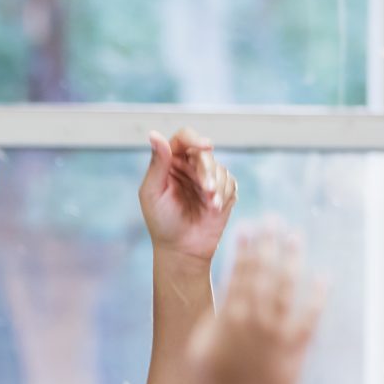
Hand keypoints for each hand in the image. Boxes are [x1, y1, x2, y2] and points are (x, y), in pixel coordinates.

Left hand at [140, 129, 237, 262]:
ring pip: (219, 168)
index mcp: (169, 162)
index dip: (195, 138)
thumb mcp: (153, 192)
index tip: (207, 146)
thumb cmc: (162, 221)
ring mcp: (206, 177)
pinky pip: (230, 182)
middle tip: (206, 191)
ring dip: (217, 186)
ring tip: (210, 205)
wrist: (182, 249)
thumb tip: (154, 134)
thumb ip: (157, 163)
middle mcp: (188, 166)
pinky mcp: (222, 190)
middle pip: (204, 153)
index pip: (183, 138)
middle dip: (207, 171)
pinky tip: (214, 209)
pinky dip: (224, 194)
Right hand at [188, 224, 323, 383]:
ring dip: (291, 259)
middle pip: (263, 273)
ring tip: (295, 237)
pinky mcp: (297, 348)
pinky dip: (317, 295)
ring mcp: (278, 334)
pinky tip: (322, 276)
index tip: (248, 226)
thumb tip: (223, 294)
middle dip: (268, 244)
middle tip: (273, 220)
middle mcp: (254, 321)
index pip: (238, 274)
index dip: (244, 248)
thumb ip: (212, 320)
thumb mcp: (199, 351)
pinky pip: (310, 316)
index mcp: (228, 320)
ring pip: (287, 288)